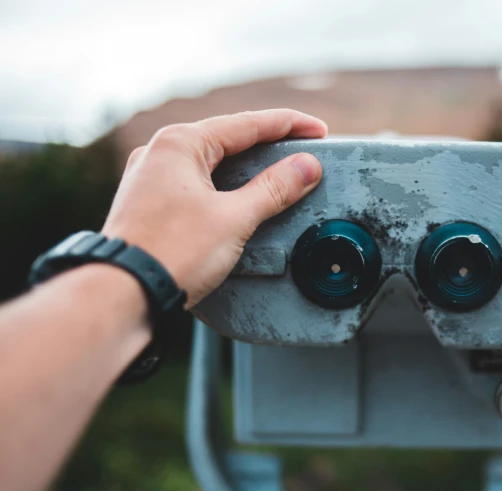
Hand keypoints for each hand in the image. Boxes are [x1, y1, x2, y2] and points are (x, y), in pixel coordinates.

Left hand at [102, 109, 327, 306]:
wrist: (123, 294)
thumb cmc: (171, 253)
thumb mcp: (234, 219)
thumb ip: (274, 189)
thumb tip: (306, 167)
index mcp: (180, 143)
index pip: (247, 124)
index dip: (288, 126)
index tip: (316, 131)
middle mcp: (159, 152)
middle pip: (228, 140)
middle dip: (268, 146)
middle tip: (302, 152)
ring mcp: (150, 178)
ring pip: (211, 163)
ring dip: (246, 169)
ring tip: (278, 175)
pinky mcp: (149, 203)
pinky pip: (195, 184)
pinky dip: (224, 187)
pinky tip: (239, 199)